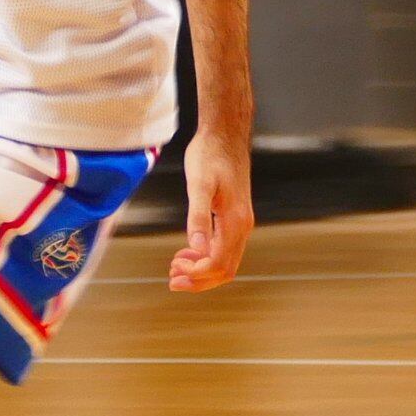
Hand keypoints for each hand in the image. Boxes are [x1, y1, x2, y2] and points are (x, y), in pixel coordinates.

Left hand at [167, 129, 252, 292]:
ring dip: (201, 270)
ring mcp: (241, 223)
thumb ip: (198, 218)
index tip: (174, 269)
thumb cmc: (210, 155)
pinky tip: (188, 250)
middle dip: (198, 280)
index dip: (196, 273)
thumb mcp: (199, 185)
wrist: (225, 135)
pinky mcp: (235, 217)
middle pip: (225, 270)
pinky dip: (206, 256)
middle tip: (172, 279)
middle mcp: (242, 227)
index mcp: (235, 222)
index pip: (217, 264)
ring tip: (176, 265)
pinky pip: (224, 248)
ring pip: (225, 261)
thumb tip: (197, 248)